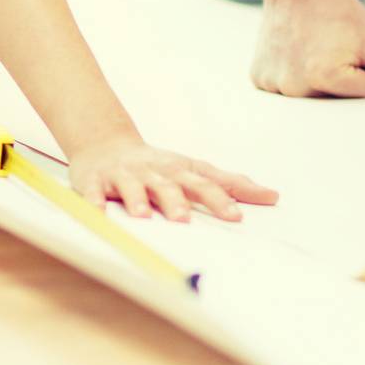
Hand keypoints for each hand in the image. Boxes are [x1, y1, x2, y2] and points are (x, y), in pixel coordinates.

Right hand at [69, 131, 278, 222]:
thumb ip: (229, 184)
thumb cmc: (158, 165)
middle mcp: (154, 170)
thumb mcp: (193, 169)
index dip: (219, 197)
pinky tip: (98, 215)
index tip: (237, 216)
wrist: (105, 143)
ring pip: (133, 186)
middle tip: (186, 221)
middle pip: (169, 183)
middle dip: (177, 200)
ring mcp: (124, 175)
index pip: (204, 182)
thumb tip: (272, 196)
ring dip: (138, 200)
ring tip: (144, 217)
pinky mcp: (94, 181)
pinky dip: (94, 203)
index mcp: (179, 169)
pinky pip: (92, 194)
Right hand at [253, 0, 364, 99]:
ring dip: (322, 79)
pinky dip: (298, 76)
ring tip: (313, 48)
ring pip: (316, 98)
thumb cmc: (338, 11)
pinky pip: (290, 90)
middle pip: (340, 102)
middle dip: (346, 80)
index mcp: (324, 77)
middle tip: (332, 47)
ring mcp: (273, 85)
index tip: (353, 46)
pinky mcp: (259, 80)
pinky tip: (296, 52)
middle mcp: (294, 88)